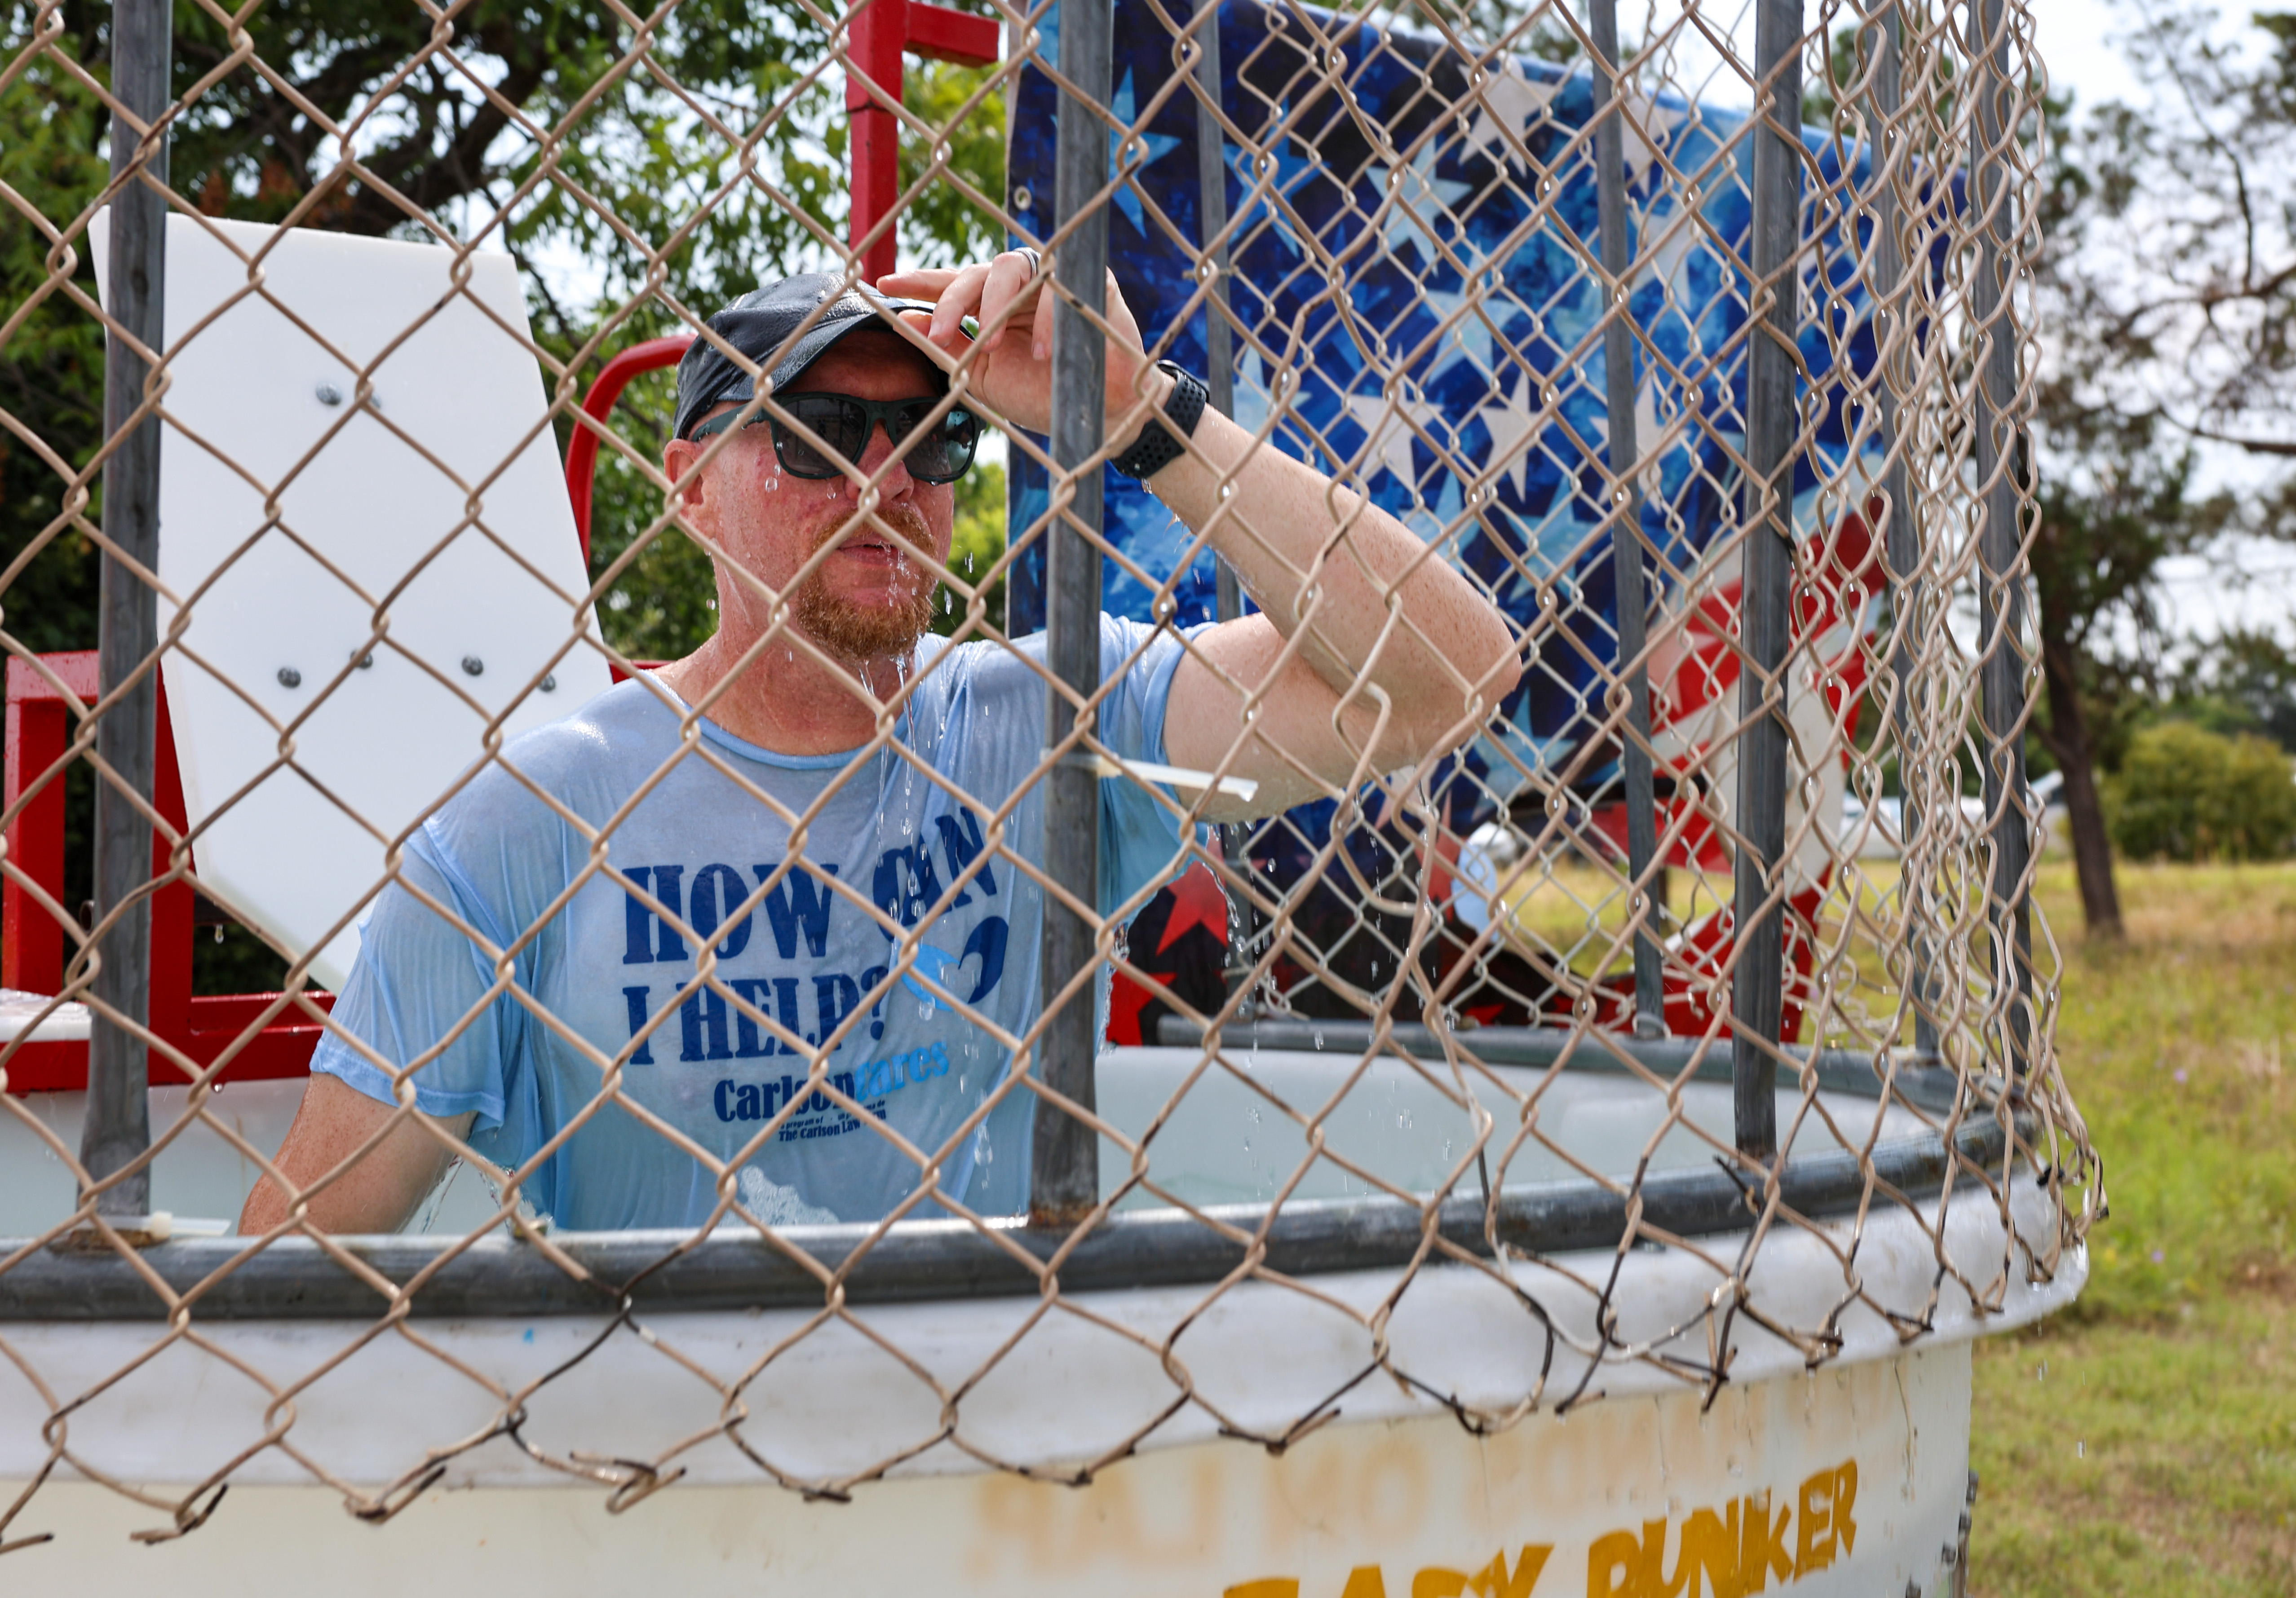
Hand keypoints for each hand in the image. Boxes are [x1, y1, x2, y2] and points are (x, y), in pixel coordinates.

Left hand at [878, 253, 1160, 442]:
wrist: (1100, 415)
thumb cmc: (1041, 396)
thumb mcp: (986, 376)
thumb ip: (951, 347)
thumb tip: (907, 321)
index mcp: (989, 307)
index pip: (950, 285)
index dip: (919, 282)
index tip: (883, 283)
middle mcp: (1016, 290)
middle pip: (973, 272)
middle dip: (951, 300)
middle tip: (942, 334)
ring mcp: (1050, 282)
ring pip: (1010, 266)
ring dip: (993, 303)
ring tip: (992, 343)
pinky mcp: (1089, 282)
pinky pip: (1057, 287)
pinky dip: (1047, 320)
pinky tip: (1043, 354)